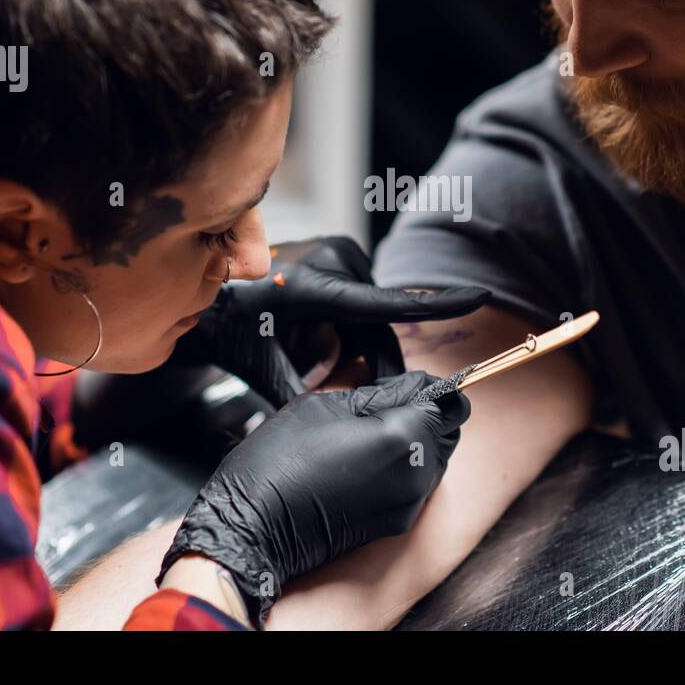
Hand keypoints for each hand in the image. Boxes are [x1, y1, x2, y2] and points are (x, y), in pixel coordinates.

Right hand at [157, 369, 469, 625]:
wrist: (254, 528)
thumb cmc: (279, 460)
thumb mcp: (324, 403)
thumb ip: (376, 389)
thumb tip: (405, 382)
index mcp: (405, 435)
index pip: (450, 401)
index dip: (428, 387)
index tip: (401, 386)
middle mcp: (418, 472)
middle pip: (450, 431)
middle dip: (427, 414)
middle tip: (384, 407)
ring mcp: (410, 502)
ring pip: (435, 458)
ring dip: (416, 441)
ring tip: (369, 436)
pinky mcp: (397, 522)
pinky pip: (417, 483)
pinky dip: (403, 467)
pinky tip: (365, 462)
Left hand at [169, 236, 488, 406]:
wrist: (206, 289)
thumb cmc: (230, 329)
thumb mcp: (263, 370)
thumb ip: (302, 398)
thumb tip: (334, 433)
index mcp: (317, 287)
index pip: (387, 303)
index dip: (439, 304)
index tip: (479, 295)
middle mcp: (334, 260)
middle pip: (377, 326)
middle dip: (364, 363)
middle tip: (331, 384)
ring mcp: (337, 252)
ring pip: (368, 318)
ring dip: (347, 344)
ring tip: (298, 350)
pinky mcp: (337, 253)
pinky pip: (357, 302)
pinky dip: (341, 327)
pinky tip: (302, 333)